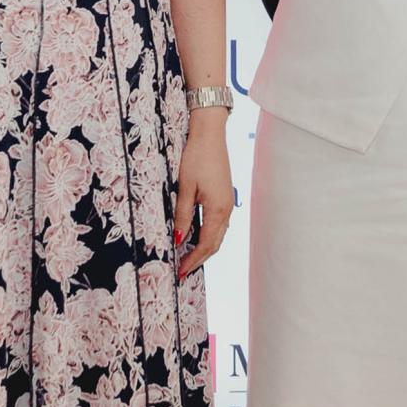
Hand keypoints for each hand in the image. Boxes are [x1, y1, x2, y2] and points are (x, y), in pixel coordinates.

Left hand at [174, 109, 234, 278]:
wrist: (210, 133)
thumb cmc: (196, 157)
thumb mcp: (185, 188)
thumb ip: (183, 215)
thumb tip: (179, 240)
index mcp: (217, 209)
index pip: (206, 245)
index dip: (193, 261)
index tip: (180, 273)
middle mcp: (226, 209)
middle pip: (215, 243)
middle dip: (199, 259)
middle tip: (183, 271)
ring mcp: (227, 202)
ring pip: (218, 234)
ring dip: (204, 248)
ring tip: (188, 258)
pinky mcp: (224, 195)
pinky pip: (218, 223)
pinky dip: (208, 235)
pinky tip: (196, 236)